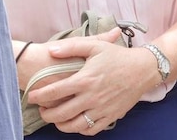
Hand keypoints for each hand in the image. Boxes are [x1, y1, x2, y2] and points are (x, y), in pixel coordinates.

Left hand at [29, 32, 158, 134]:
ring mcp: (102, 108)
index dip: (38, 96)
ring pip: (74, 126)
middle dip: (46, 114)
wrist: (144, 68)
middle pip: (60, 114)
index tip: (32, 96)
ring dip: (60, 125)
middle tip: (42, 110)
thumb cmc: (119, 56)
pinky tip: (76, 122)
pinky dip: (80, 129)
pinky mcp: (111, 115)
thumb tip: (52, 50)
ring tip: (56, 119)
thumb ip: (73, 47)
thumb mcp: (96, 46)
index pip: (53, 92)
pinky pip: (91, 130)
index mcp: (85, 79)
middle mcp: (92, 97)